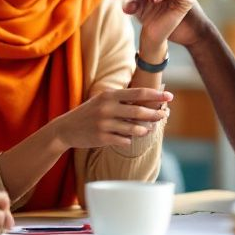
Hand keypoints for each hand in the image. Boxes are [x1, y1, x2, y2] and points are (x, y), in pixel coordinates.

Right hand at [52, 88, 170, 149]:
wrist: (65, 129)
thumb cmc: (89, 113)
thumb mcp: (102, 101)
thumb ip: (122, 100)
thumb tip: (148, 101)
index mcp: (108, 95)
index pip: (138, 93)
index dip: (156, 95)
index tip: (170, 96)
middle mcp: (107, 108)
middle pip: (139, 112)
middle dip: (155, 114)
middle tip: (163, 115)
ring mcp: (104, 124)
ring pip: (134, 129)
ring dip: (144, 130)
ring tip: (147, 129)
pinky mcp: (102, 138)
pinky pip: (124, 140)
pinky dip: (129, 140)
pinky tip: (127, 138)